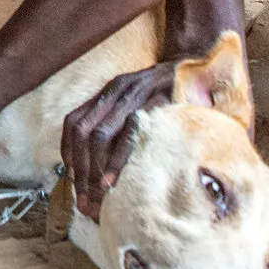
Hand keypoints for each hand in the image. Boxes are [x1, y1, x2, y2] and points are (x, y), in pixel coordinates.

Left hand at [59, 61, 183, 220]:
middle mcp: (115, 91)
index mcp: (108, 93)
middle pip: (80, 131)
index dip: (69, 152)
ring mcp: (132, 96)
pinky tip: (113, 180)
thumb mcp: (140, 105)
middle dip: (79, 168)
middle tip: (83, 201)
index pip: (73, 122)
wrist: (199, 67)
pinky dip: (116, 160)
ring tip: (97, 194)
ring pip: (98, 135)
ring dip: (93, 168)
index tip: (72, 180)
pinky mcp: (152, 105)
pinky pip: (128, 134)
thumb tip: (105, 167)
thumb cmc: (171, 94)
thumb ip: (123, 126)